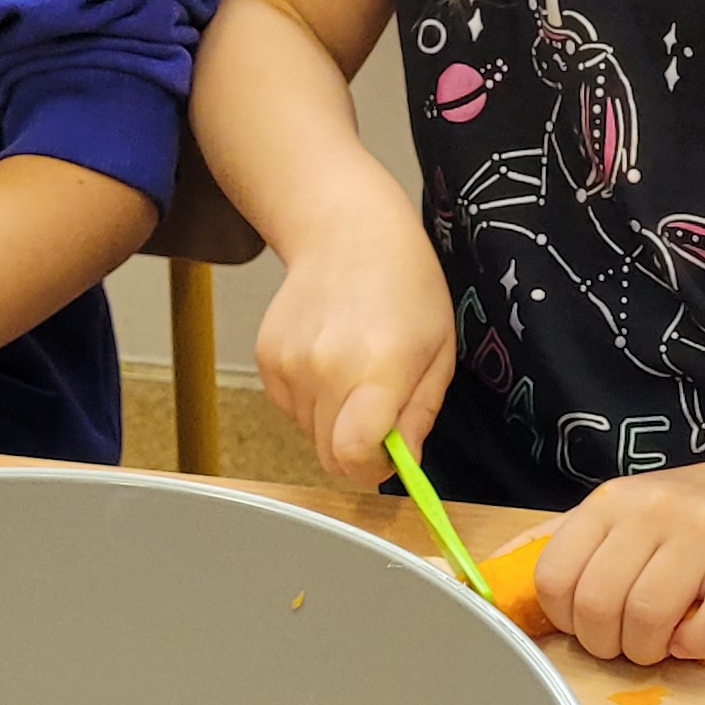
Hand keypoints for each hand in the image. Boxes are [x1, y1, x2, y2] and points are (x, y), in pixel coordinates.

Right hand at [250, 212, 456, 487]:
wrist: (349, 234)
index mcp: (378, 369)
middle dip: (357, 448)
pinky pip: (290, 407)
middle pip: (330, 455)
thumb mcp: (438, 352)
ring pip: (309, 433)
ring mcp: (290, 363)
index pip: (353, 456)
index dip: (372, 470)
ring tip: (355, 368)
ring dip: (334, 419)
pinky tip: (330, 357)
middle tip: (379, 409)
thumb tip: (404, 463)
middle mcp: (326, 369)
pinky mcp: (266, 358)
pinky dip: (311, 398)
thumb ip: (419, 415)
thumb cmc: (406, 287)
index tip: (387, 456)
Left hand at [532, 461, 704, 667]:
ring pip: (648, 617)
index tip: (588, 623)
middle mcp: (654, 508)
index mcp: (609, 500)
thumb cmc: (686, 518)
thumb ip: (561, 542)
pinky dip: (696, 647)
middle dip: (607, 643)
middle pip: (599, 602)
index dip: (565, 618)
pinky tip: (696, 635)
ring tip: (662, 641)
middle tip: (628, 641)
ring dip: (650, 649)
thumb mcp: (618, 515)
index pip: (554, 575)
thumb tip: (485, 580)